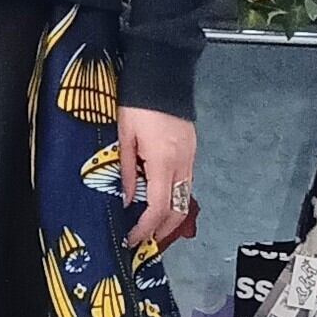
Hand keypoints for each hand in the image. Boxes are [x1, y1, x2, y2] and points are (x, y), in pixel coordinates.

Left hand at [120, 105, 195, 249]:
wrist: (163, 76)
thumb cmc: (139, 104)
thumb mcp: (125, 138)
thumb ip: (128, 171)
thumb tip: (129, 200)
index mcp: (162, 162)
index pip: (158, 209)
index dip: (146, 229)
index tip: (133, 239)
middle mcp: (182, 164)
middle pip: (179, 210)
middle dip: (163, 230)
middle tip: (146, 241)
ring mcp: (190, 157)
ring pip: (185, 197)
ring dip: (170, 216)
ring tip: (152, 225)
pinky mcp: (192, 150)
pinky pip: (185, 182)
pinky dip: (175, 197)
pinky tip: (160, 199)